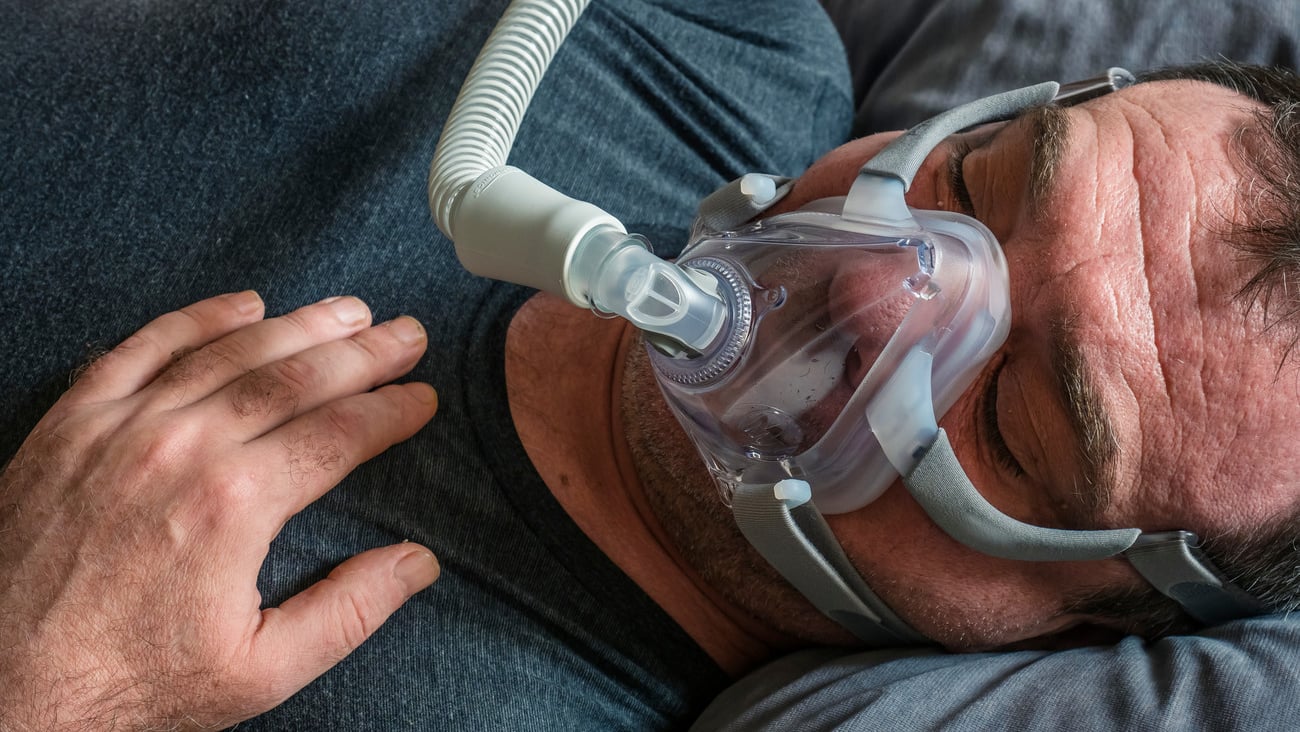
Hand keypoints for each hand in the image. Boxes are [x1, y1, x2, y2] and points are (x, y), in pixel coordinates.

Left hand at [0, 292, 440, 729]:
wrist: (1, 691)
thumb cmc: (127, 684)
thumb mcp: (260, 671)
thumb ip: (349, 611)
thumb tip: (416, 564)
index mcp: (235, 506)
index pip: (338, 434)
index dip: (391, 411)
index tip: (422, 398)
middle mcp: (181, 448)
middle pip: (295, 377)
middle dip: (363, 352)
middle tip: (406, 334)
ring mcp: (121, 426)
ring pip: (229, 352)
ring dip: (299, 325)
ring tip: (347, 311)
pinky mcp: (72, 423)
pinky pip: (144, 347)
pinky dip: (198, 319)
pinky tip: (242, 304)